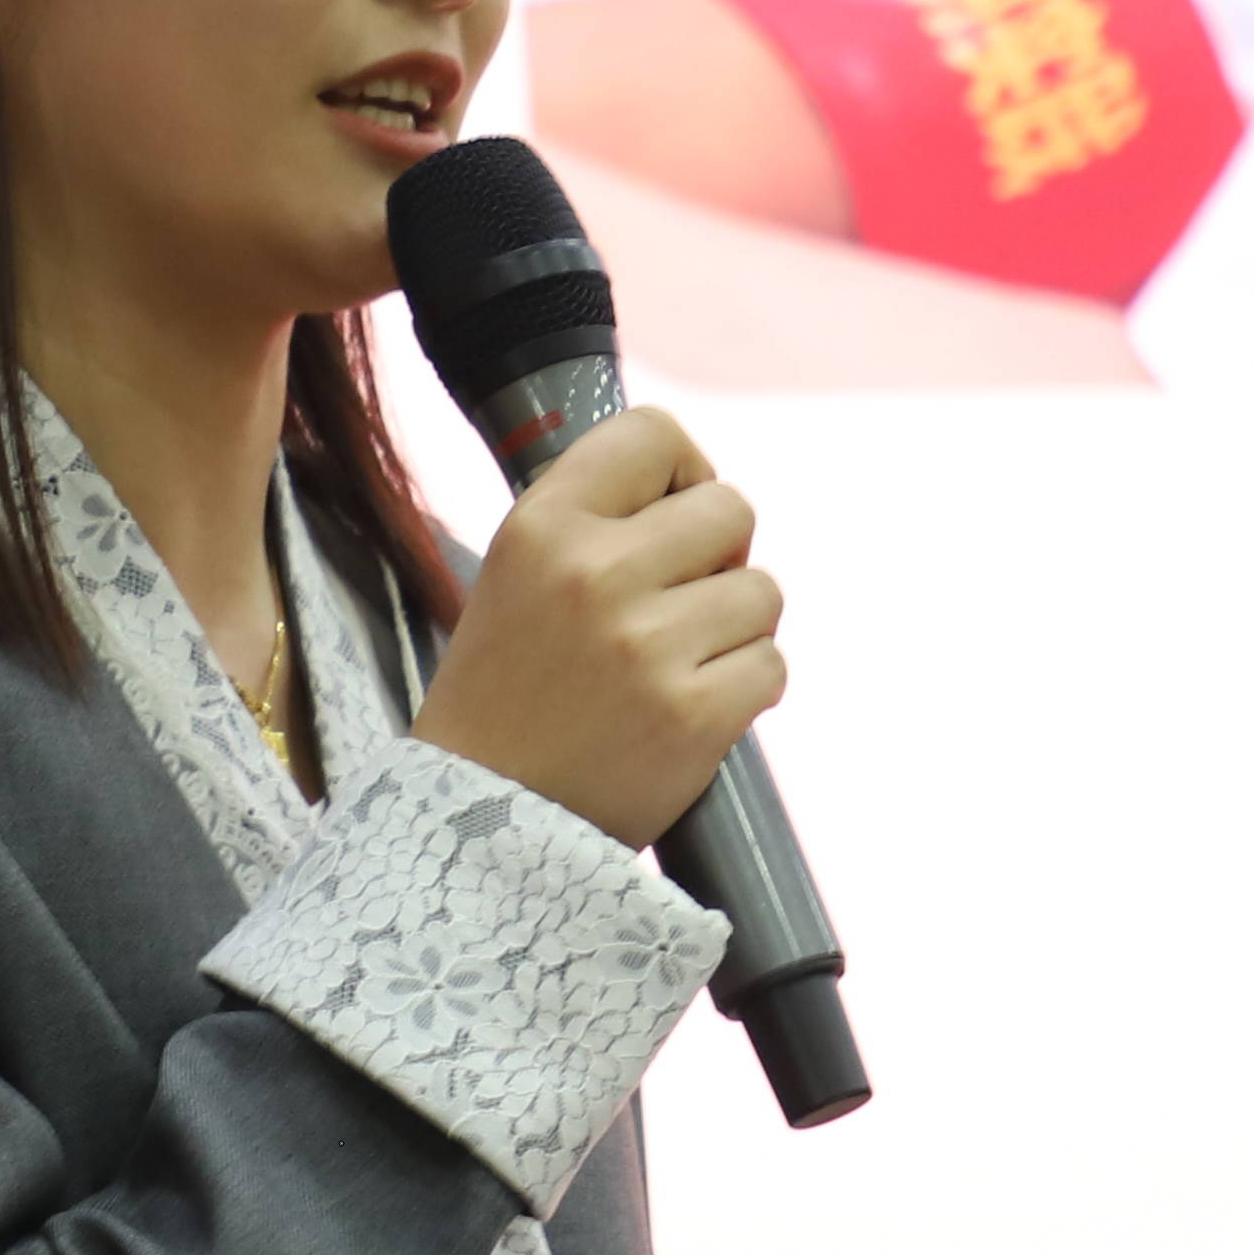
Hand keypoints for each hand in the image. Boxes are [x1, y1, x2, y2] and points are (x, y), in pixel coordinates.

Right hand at [406, 403, 780, 845]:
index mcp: (544, 524)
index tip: (668, 516)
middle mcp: (595, 572)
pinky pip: (771, 665)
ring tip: (678, 662)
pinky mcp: (693, 715)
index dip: (681, 473)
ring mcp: (647, 646)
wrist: (482, 821)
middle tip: (679, 601)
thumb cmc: (510, 688)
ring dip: (735, 627)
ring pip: (762, 591)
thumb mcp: (520, 569)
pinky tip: (694, 705)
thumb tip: (698, 482)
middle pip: (731, 508)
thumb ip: (598, 515)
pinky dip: (745, 687)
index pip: (657, 433)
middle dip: (719, 555)